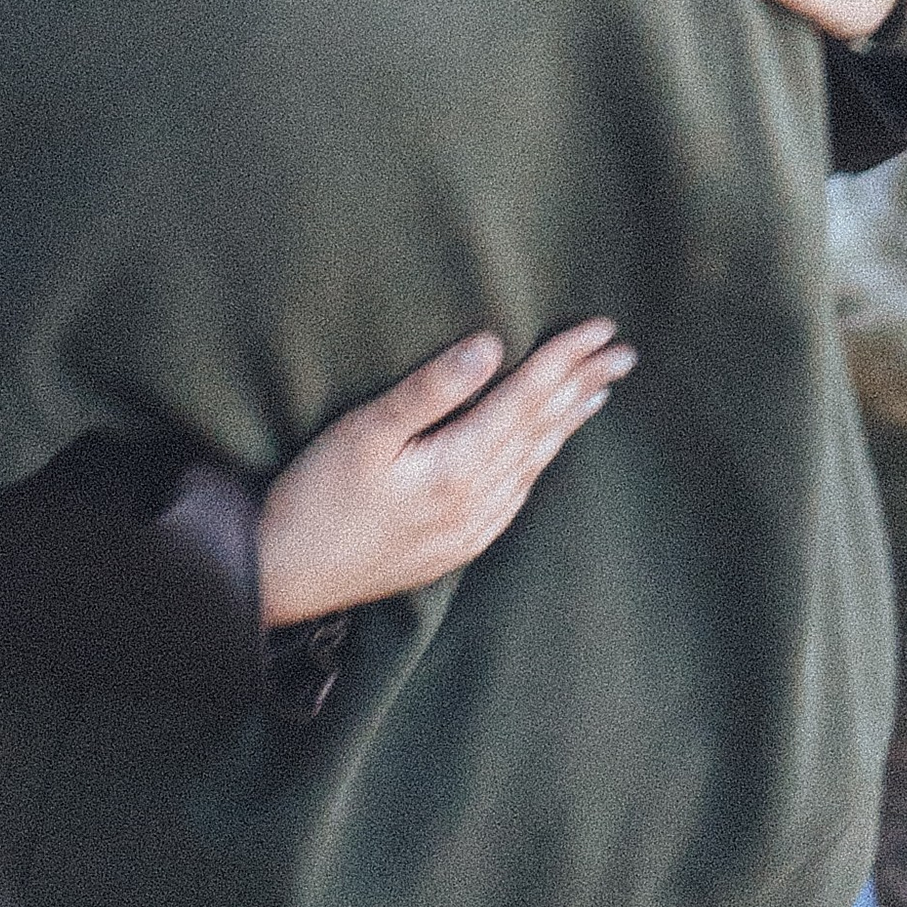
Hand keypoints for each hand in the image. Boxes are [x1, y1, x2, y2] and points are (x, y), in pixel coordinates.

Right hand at [257, 319, 634, 627]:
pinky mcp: (456, 546)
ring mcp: (471, 528)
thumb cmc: (315, 498)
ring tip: (598, 391)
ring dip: (568, 422)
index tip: (602, 328)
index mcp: (460, 466)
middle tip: (624, 354)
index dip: (565, 358)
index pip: (528, 398)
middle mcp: (479, 501)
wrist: (282, 578)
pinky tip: (544, 450)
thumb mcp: (364, 432)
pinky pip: (516, 494)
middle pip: (543, 428)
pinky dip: (539, 461)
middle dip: (584, 385)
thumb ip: (430, 389)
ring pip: (535, 462)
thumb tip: (490, 346)